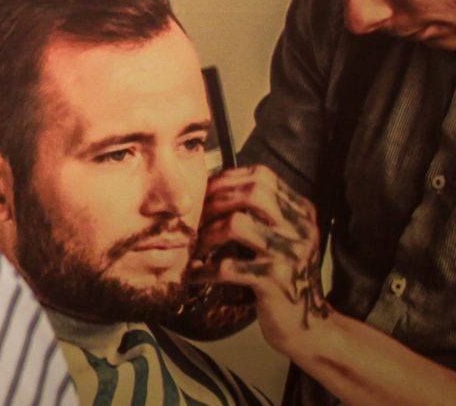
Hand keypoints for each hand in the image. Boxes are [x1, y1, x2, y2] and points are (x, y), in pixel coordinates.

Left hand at [189, 165, 331, 356]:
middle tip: (195, 219)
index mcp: (302, 214)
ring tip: (195, 248)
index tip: (204, 192)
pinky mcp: (275, 282)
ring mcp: (290, 255)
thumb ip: (261, 213)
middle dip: (214, 201)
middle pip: (251, 193)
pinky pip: (229, 267)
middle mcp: (301, 230)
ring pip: (236, 224)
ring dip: (206, 235)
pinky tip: (196, 274)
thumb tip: (212, 187)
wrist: (309, 327)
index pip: (262, 176)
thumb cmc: (283, 278)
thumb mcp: (281, 239)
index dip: (227, 179)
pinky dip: (205, 269)